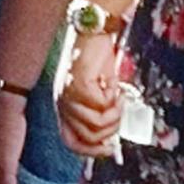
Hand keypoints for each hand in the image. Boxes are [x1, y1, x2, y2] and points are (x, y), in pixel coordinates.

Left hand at [55, 31, 122, 156]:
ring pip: (97, 125)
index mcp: (64, 106)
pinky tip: (115, 86)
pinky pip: (102, 106)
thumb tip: (111, 139)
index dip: (90, 151)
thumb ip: (100, 114)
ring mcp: (68, 94)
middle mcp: (62, 102)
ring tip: (119, 98)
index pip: (70, 142)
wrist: (95, 32)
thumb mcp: (98, 93)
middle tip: (120, 113)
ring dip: (115, 115)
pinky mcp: (79, 85)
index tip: (110, 148)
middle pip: (88, 137)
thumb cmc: (98, 61)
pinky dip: (114, 99)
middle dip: (111, 131)